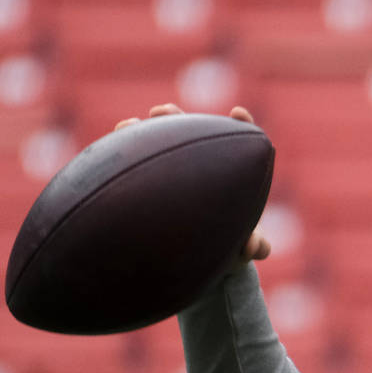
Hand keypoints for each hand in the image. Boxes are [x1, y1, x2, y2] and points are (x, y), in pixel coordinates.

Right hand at [114, 104, 270, 262]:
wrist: (190, 262)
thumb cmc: (223, 250)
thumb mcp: (239, 251)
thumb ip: (255, 247)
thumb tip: (251, 246)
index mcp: (229, 176)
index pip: (237, 141)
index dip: (240, 125)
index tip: (237, 113)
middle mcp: (197, 166)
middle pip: (186, 133)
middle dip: (175, 118)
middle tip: (161, 111)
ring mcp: (169, 171)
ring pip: (157, 142)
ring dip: (143, 132)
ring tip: (129, 124)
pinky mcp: (144, 183)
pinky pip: (132, 162)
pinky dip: (123, 148)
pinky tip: (114, 141)